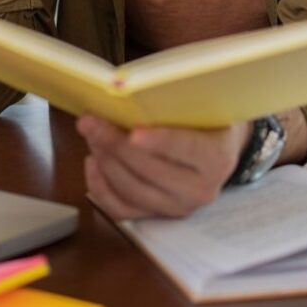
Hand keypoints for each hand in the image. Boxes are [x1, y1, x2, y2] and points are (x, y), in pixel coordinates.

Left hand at [77, 115, 251, 219]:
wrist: (217, 146)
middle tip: (90, 121)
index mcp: (216, 157)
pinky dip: (100, 187)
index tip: (134, 133)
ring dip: (104, 159)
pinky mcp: (156, 215)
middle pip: (150, 170)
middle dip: (114, 144)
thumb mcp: (200, 103)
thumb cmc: (204, 117)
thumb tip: (131, 90)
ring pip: (131, 190)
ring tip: (90, 133)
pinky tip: (92, 161)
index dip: (159, 141)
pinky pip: (121, 208)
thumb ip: (174, 100)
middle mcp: (200, 190)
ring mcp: (177, 207)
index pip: (187, 148)